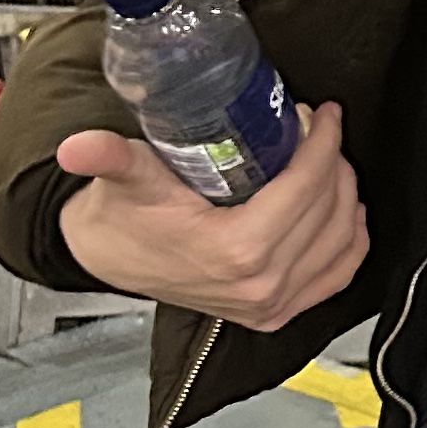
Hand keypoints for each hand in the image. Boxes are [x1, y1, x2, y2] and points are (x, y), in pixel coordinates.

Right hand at [56, 100, 368, 334]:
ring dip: (344, 193)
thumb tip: (78, 146)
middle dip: (332, 160)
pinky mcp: (277, 314)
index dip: (324, 141)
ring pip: (342, 239)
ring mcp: (273, 304)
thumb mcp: (124, 176)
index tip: (324, 112)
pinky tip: (343, 208)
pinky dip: (349, 239)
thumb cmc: (124, 215)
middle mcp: (262, 284)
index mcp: (236, 250)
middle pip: (329, 208)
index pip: (306, 186)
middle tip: (319, 129)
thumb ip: (107, 157)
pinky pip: (338, 274)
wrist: (112, 259)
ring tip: (327, 160)